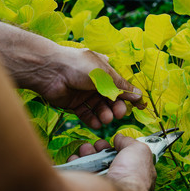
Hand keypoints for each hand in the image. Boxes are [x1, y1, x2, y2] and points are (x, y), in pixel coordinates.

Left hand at [0, 16, 142, 128]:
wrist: (50, 71)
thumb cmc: (80, 66)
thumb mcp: (105, 75)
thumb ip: (122, 87)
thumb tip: (139, 95)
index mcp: (105, 70)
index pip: (121, 85)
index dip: (130, 96)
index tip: (139, 106)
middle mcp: (96, 82)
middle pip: (112, 98)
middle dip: (117, 107)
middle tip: (119, 114)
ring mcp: (85, 93)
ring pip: (100, 107)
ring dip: (105, 114)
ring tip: (106, 119)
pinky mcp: (74, 103)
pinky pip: (87, 113)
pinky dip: (92, 119)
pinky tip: (97, 124)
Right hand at [68, 135, 155, 190]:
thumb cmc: (133, 174)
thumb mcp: (139, 150)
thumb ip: (129, 142)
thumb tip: (120, 137)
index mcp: (134, 172)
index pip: (124, 158)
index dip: (116, 148)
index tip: (111, 141)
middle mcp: (119, 179)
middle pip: (106, 160)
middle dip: (99, 149)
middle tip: (96, 145)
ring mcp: (104, 184)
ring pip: (92, 165)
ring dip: (87, 154)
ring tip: (85, 149)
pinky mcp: (88, 188)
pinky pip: (80, 173)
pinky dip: (76, 163)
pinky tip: (76, 158)